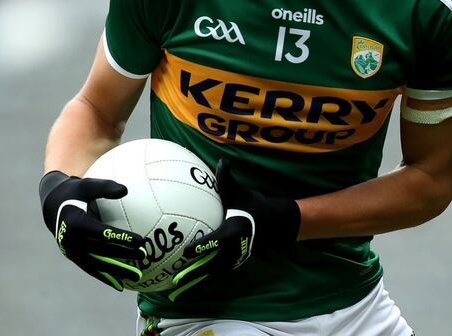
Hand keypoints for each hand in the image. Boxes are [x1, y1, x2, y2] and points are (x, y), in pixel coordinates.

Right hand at [39, 170, 145, 290]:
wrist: (52, 206)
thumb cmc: (76, 193)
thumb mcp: (88, 185)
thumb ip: (106, 187)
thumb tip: (125, 190)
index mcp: (76, 223)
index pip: (102, 233)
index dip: (121, 238)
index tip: (141, 241)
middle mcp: (72, 241)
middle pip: (102, 250)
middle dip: (124, 254)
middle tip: (144, 256)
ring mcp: (71, 252)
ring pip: (97, 264)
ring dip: (117, 271)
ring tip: (137, 276)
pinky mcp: (73, 257)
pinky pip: (91, 269)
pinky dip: (105, 277)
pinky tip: (121, 285)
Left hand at [170, 159, 299, 300]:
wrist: (275, 223)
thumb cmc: (254, 207)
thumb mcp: (241, 193)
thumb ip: (227, 180)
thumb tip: (221, 162)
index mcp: (233, 231)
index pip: (216, 240)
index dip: (201, 246)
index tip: (185, 251)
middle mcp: (234, 247)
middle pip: (213, 264)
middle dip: (195, 272)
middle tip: (176, 279)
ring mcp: (235, 257)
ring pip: (215, 271)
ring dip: (198, 279)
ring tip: (178, 288)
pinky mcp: (235, 261)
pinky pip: (218, 271)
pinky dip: (205, 276)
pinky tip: (191, 281)